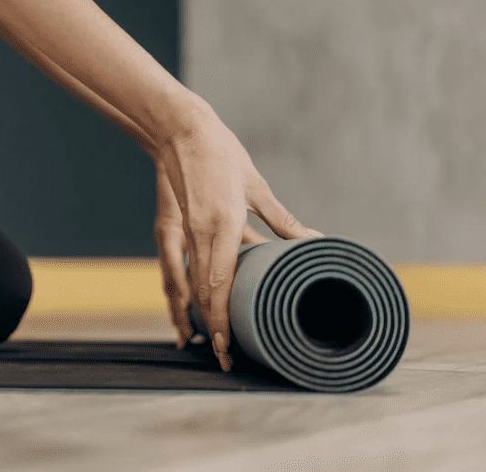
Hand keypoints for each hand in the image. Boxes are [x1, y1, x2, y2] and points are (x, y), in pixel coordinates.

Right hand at [152, 96, 321, 370]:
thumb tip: (313, 243)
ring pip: (187, 284)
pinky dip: (185, 290)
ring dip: (195, 315)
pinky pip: (179, 267)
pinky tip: (190, 305)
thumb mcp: (256, 187)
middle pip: (202, 293)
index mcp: (223, 224)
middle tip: (225, 358)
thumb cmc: (221, 154)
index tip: (228, 346)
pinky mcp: (173, 226)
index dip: (223, 320)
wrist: (180, 130)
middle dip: (213, 328)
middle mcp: (200, 233)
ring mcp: (182, 231)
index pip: (219, 285)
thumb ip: (282, 221)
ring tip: (203, 341)